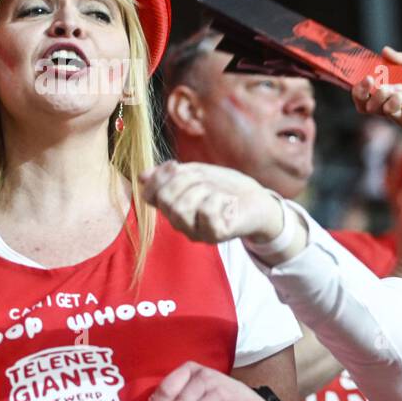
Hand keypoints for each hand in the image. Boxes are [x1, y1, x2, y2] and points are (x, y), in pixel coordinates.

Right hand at [139, 161, 279, 244]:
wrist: (259, 202)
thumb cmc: (226, 187)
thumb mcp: (197, 174)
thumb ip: (172, 175)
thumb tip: (143, 176)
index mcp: (173, 208)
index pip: (150, 196)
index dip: (159, 177)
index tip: (176, 165)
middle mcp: (181, 224)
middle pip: (166, 199)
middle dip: (186, 180)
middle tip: (205, 179)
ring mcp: (197, 232)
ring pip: (182, 207)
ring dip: (203, 190)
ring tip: (218, 192)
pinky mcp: (215, 235)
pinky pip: (206, 212)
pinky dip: (219, 199)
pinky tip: (228, 202)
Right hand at [352, 46, 401, 134]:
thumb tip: (385, 51)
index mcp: (399, 89)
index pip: (372, 89)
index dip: (362, 83)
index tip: (363, 71)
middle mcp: (397, 103)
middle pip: (366, 103)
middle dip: (361, 91)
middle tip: (369, 80)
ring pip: (375, 108)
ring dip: (381, 94)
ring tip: (398, 87)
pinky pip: (392, 113)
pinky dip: (395, 101)